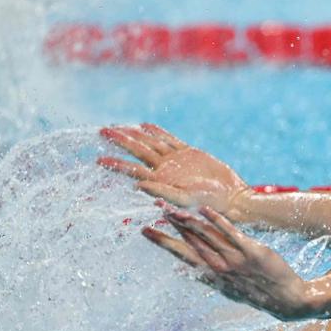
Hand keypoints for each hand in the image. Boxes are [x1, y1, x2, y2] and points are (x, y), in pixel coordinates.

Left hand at [98, 124, 251, 218]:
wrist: (232, 198)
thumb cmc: (209, 205)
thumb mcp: (184, 200)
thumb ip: (162, 192)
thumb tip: (137, 186)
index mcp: (160, 182)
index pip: (133, 170)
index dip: (116, 164)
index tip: (99, 160)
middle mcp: (165, 170)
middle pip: (138, 152)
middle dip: (120, 141)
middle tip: (102, 131)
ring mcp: (176, 160)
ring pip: (151, 144)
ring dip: (134, 135)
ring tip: (118, 127)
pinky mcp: (190, 153)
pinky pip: (170, 140)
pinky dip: (157, 132)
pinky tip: (145, 126)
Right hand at [145, 205, 312, 320]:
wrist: (288, 300)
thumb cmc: (258, 293)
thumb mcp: (229, 289)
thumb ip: (210, 277)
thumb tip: (189, 272)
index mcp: (213, 276)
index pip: (182, 255)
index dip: (164, 242)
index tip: (146, 230)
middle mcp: (220, 268)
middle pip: (190, 243)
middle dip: (171, 226)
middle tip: (155, 210)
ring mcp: (236, 260)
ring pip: (206, 237)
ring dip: (188, 221)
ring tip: (172, 208)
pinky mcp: (253, 252)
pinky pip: (232, 234)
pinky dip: (218, 221)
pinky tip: (205, 210)